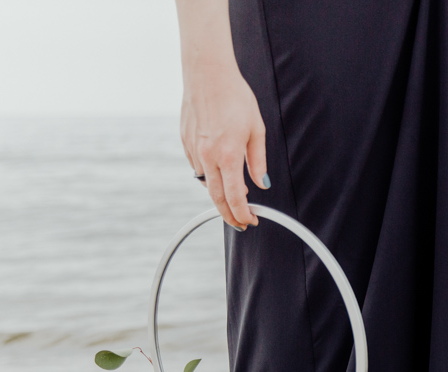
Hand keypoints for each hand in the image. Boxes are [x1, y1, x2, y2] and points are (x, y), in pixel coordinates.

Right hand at [180, 66, 267, 230]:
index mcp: (228, 155)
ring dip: (219, 193)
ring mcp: (193, 149)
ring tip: (235, 195)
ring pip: (206, 183)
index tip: (250, 220)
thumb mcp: (256, 130)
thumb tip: (263, 183)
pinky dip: (208, 175)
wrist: (207, 74)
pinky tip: (219, 171)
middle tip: (241, 222)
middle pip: (216, 198)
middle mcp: (207, 156)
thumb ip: (258, 161)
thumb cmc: (235, 97)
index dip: (243, 214)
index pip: (235, 197)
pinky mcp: (185, 141)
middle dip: (229, 215)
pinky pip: (197, 167)